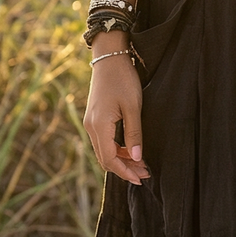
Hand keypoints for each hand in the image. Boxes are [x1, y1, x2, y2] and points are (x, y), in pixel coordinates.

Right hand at [83, 52, 149, 184]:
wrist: (109, 58)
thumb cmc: (123, 80)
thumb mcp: (133, 107)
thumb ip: (134, 134)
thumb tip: (137, 158)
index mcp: (99, 126)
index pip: (109, 159)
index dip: (124, 172)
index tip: (140, 179)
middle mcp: (91, 127)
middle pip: (105, 158)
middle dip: (124, 168)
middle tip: (144, 174)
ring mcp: (91, 122)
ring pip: (104, 150)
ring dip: (121, 159)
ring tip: (141, 164)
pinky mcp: (94, 118)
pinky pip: (104, 141)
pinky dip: (117, 149)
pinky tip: (131, 150)